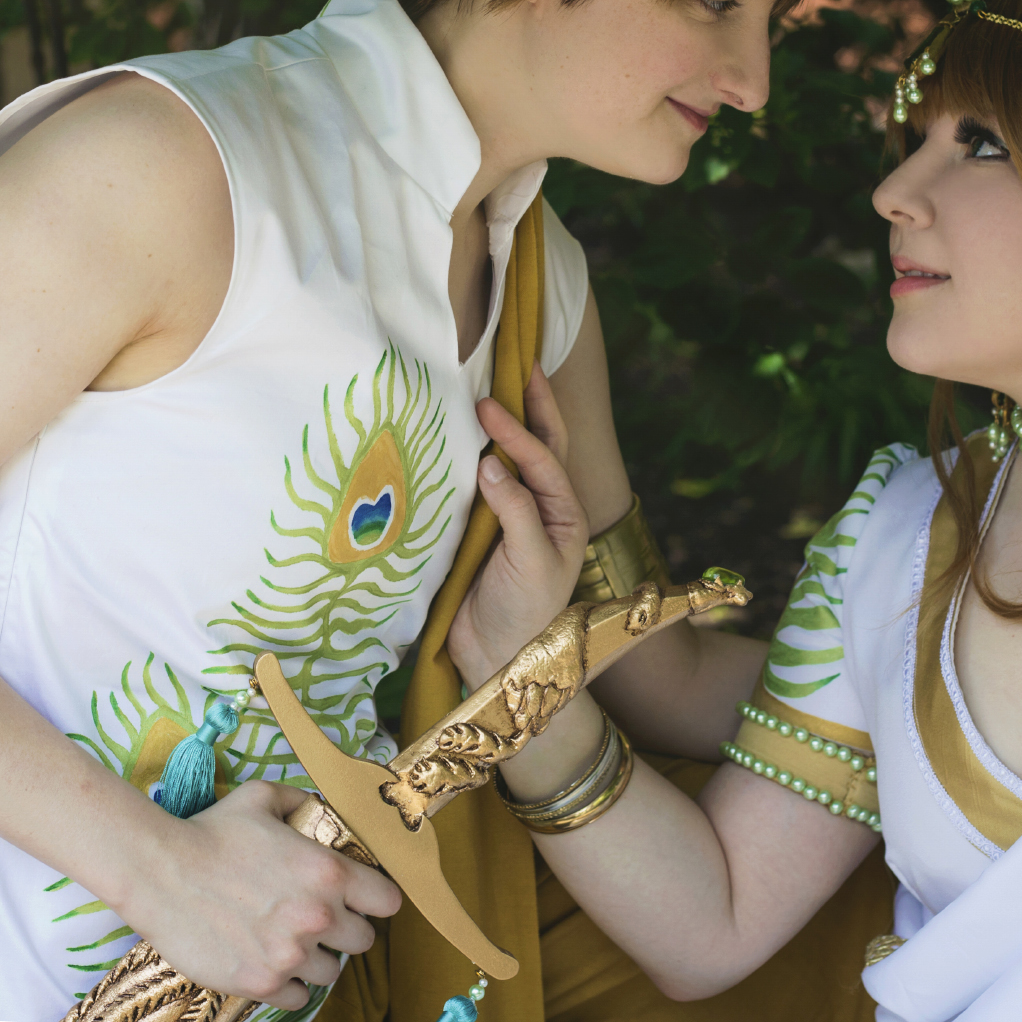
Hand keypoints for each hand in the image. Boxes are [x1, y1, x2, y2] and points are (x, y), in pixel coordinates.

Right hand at [109, 780, 401, 1009]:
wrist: (159, 871)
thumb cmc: (210, 831)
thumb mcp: (261, 798)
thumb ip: (302, 802)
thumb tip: (321, 808)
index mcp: (328, 871)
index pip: (388, 902)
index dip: (375, 898)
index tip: (360, 898)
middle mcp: (318, 916)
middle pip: (364, 941)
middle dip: (346, 929)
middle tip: (319, 919)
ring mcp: (290, 955)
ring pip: (332, 972)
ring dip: (317, 958)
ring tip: (291, 940)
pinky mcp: (262, 983)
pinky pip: (299, 996)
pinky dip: (290, 983)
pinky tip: (272, 961)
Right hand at [448, 364, 590, 685]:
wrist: (493, 660)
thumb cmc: (524, 615)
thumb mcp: (530, 563)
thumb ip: (515, 511)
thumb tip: (490, 461)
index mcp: (565, 514)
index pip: (544, 459)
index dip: (519, 430)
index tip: (488, 406)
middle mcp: (541, 507)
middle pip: (540, 444)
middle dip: (530, 404)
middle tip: (515, 361)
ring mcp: (509, 514)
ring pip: (510, 457)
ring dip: (502, 421)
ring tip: (487, 382)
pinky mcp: (478, 526)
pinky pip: (477, 480)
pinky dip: (470, 452)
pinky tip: (456, 431)